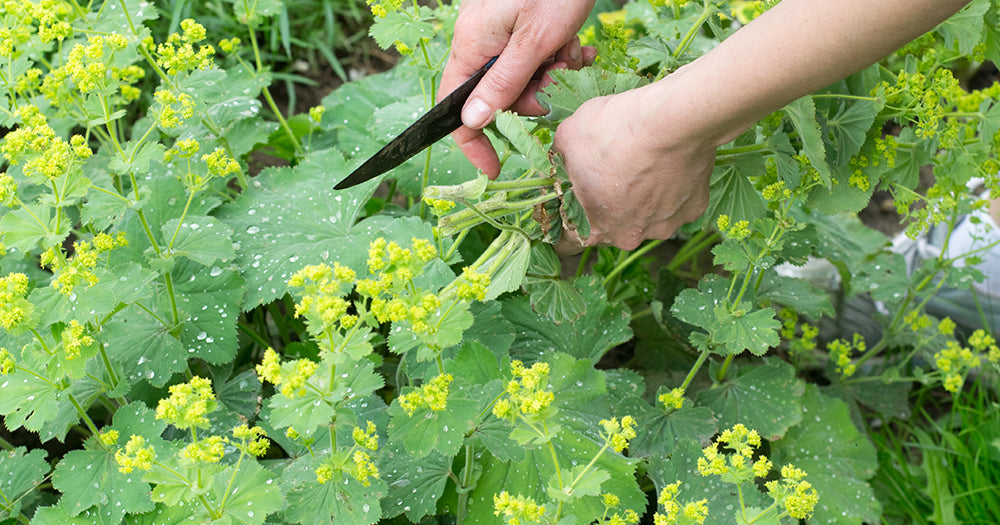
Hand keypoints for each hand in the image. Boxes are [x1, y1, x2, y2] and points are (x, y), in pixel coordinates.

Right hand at [440, 0, 595, 177]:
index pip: (454, 107)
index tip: (493, 168)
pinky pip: (535, 57)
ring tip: (573, 54)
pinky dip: (558, 57)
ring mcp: (502, 31)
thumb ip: (504, 83)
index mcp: (472, 44)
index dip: (472, 142)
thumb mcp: (535, 41)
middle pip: (496, 94)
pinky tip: (578, 47)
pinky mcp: (522, 25)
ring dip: (552, 75)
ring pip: (522, 78)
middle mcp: (481, 39)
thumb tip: (473, 122)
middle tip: (557, 80)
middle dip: (532, 96)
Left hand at [552, 83, 714, 251]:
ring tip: (642, 163)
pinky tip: (667, 162)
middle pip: (609, 227)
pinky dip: (671, 187)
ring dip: (640, 197)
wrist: (672, 119)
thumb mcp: (567, 139)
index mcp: (593, 229)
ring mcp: (664, 226)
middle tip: (611, 171)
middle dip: (605, 204)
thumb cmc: (615, 131)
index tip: (568, 200)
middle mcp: (629, 237)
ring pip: (645, 216)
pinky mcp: (692, 209)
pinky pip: (676, 203)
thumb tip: (559, 164)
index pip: (567, 242)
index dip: (564, 220)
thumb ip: (559, 162)